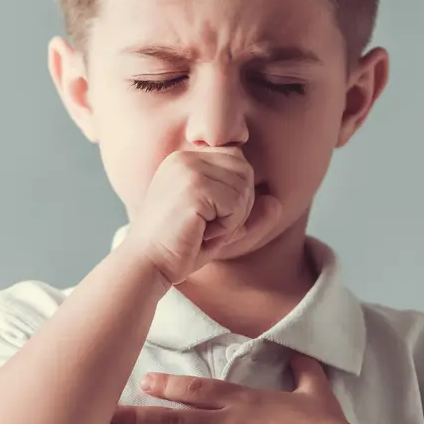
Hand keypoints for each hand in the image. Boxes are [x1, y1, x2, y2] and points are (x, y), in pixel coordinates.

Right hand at [121, 145, 282, 286]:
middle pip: (244, 170)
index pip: (236, 162)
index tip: (208, 217)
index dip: (235, 195)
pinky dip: (227, 225)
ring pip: (244, 185)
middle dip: (238, 204)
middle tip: (209, 226)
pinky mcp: (194, 187)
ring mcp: (188, 169)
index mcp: (185, 160)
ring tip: (203, 230)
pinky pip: (236, 202)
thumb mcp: (219, 227)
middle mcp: (185, 158)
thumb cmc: (179, 249)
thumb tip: (277, 203)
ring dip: (233, 217)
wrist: (146, 265)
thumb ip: (248, 214)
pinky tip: (202, 233)